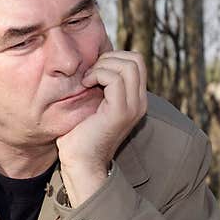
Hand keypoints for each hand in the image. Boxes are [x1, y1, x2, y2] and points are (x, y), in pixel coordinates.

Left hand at [56, 50, 147, 206]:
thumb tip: (92, 62)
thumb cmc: (80, 134)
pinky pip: (115, 79)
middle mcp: (139, 102)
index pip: (136, 61)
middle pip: (136, 60)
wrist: (80, 162)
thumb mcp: (93, 104)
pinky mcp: (120, 112)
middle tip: (90, 73)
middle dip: (109, 58)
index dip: (113, 57)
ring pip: (128, 65)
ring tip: (87, 80)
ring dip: (103, 66)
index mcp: (135, 99)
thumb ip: (100, 86)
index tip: (93, 70)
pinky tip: (85, 85)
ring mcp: (133, 107)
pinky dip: (97, 74)